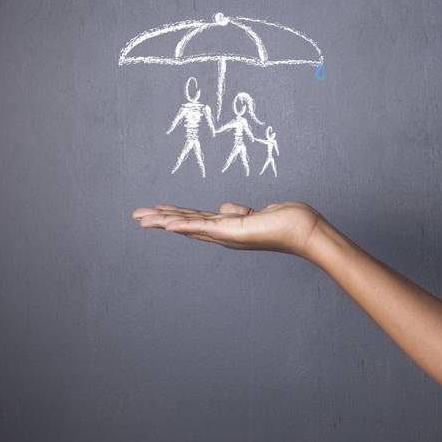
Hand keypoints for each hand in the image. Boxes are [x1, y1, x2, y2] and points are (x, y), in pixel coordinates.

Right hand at [131, 201, 323, 257]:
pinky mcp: (232, 231)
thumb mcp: (257, 213)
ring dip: (164, 221)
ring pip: (189, 225)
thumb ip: (238, 212)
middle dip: (160, 219)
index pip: (196, 219)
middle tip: (136, 215)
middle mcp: (224, 233)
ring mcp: (227, 234)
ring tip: (142, 218)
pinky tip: (166, 225)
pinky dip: (184, 226)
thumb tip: (223, 207)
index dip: (175, 214)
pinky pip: (203, 228)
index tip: (155, 210)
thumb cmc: (288, 221)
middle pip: (186, 224)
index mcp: (228, 227)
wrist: (305, 230)